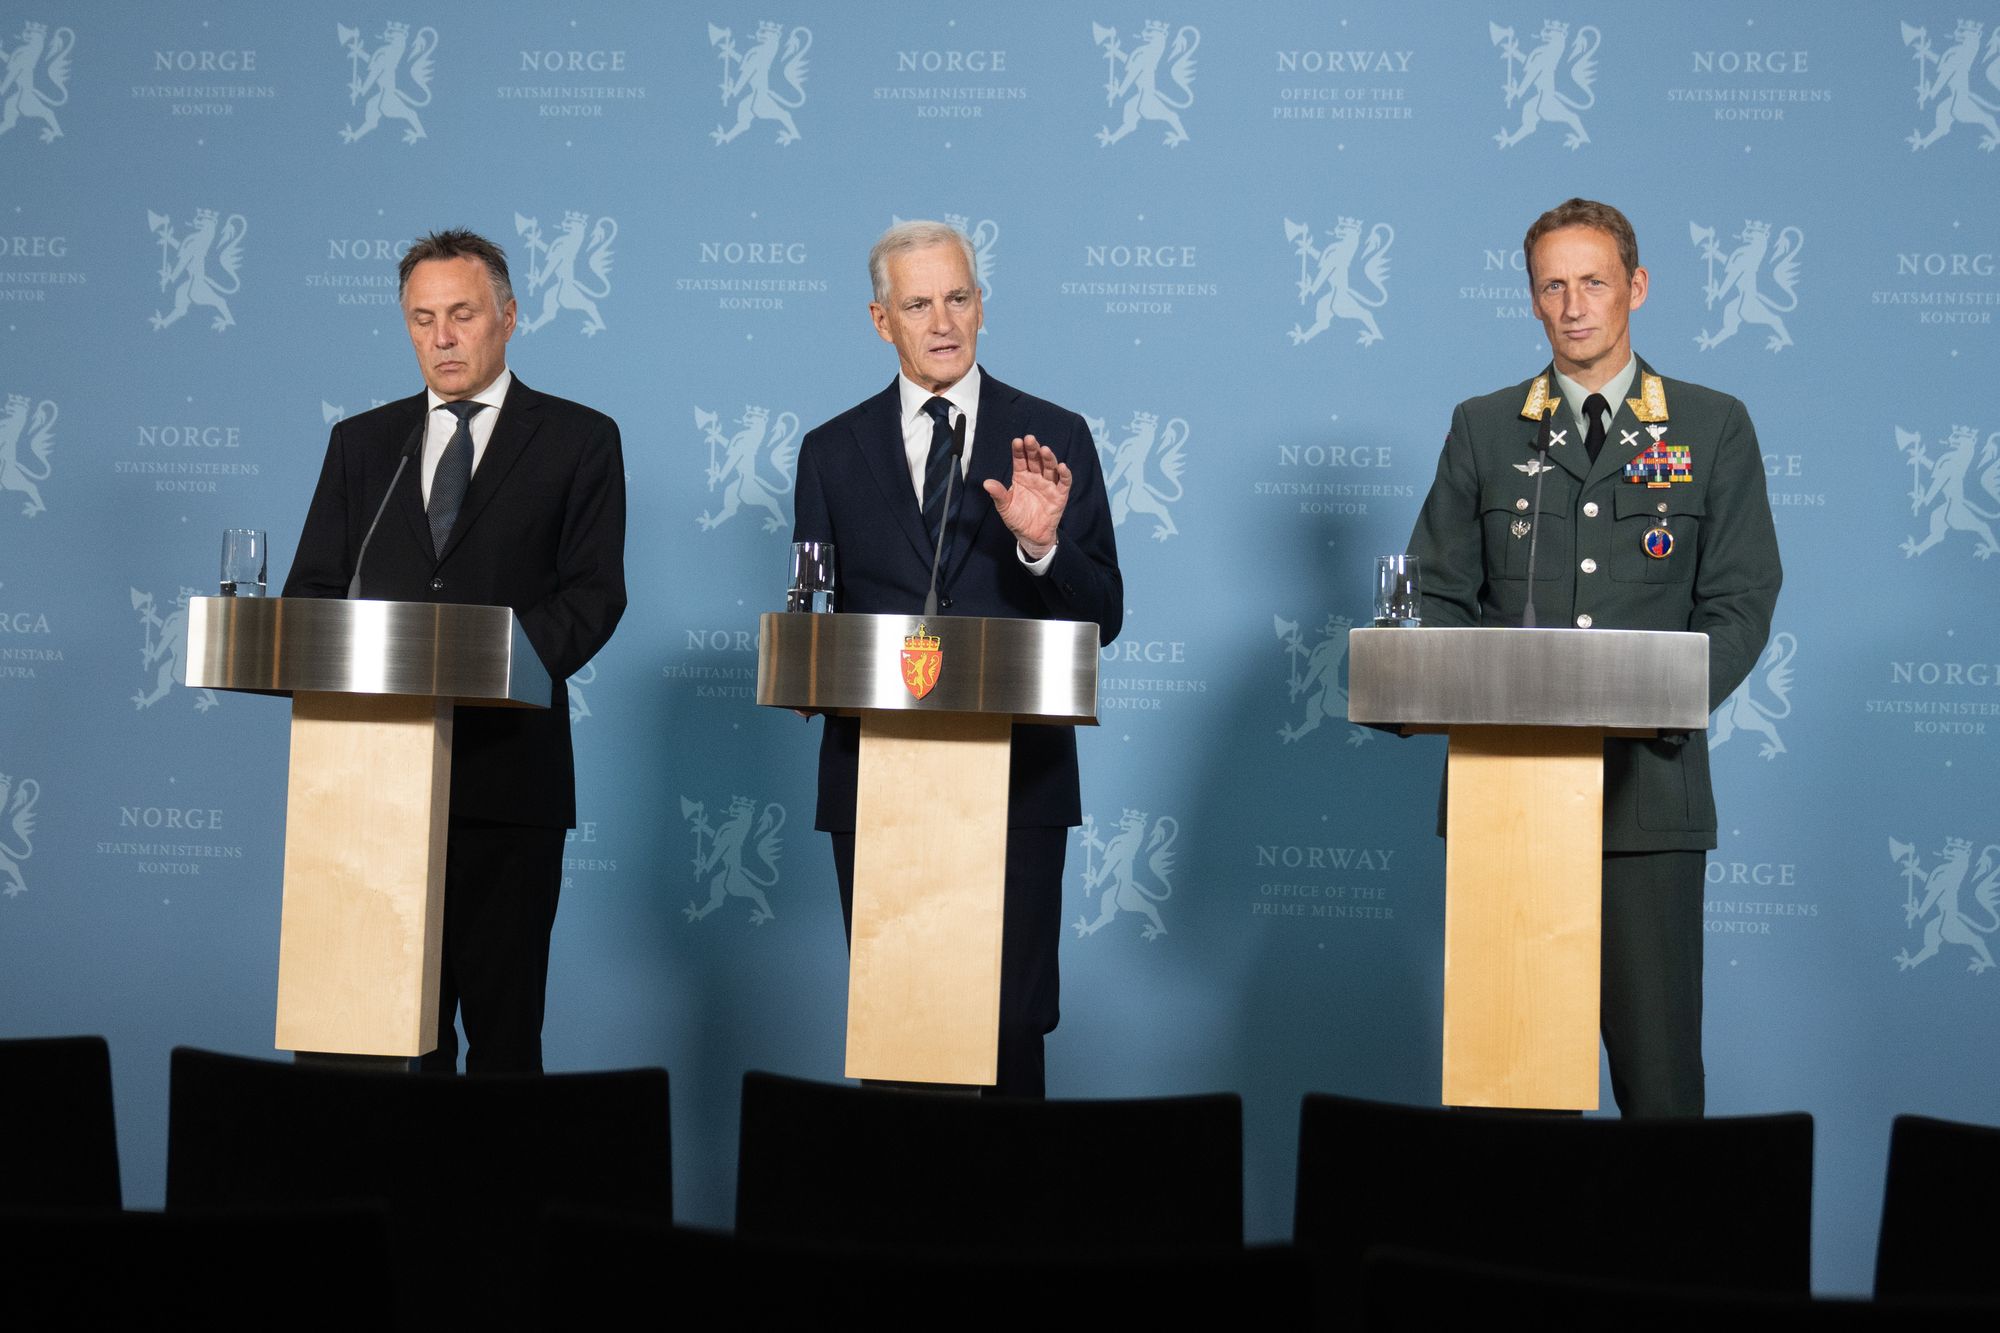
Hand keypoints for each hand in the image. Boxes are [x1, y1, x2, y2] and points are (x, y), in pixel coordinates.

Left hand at [983, 434, 1069, 558]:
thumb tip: (986, 483)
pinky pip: (1064, 482)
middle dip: (1033, 449)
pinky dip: (1064, 474)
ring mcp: (1048, 485)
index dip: (1019, 451)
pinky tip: (1062, 467)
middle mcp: (1036, 477)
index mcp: (1021, 477)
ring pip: (1050, 468)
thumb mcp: (1004, 507)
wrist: (1030, 536)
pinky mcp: (1060, 495)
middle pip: (1036, 460)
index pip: (1020, 460)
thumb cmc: (1017, 518)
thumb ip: (998, 494)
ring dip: (1048, 458)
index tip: (1016, 442)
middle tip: (1030, 439)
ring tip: (1045, 450)